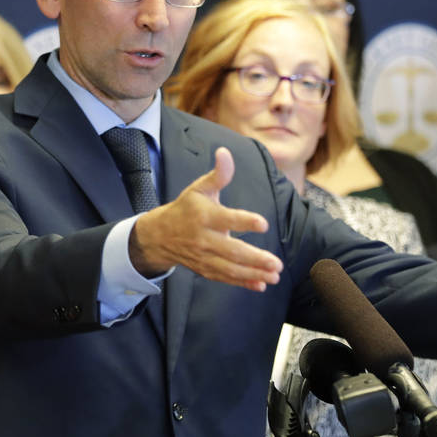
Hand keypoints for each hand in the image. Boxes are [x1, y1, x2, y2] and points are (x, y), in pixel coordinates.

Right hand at [129, 147, 282, 290]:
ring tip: (274, 275)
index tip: (263, 224)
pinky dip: (243, 283)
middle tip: (276, 263)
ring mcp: (204, 257)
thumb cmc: (187, 208)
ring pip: (231, 268)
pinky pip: (226, 278)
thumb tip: (225, 153)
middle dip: (255, 259)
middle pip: (231, 251)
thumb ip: (218, 174)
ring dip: (253, 273)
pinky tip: (261, 284)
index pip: (227, 219)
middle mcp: (204, 239)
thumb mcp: (200, 188)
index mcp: (204, 216)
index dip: (244, 221)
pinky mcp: (205, 269)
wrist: (161, 235)